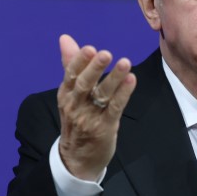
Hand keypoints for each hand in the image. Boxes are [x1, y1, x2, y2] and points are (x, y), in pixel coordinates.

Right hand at [56, 34, 136, 179]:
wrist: (77, 158)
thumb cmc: (76, 118)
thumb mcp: (70, 93)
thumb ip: (70, 64)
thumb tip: (65, 38)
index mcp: (66, 94)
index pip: (70, 75)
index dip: (79, 61)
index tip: (89, 48)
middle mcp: (76, 105)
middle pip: (84, 84)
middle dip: (94, 68)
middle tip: (106, 53)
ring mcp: (90, 117)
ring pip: (102, 95)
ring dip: (114, 78)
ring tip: (125, 62)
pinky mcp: (105, 127)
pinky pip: (115, 108)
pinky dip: (123, 93)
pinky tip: (131, 80)